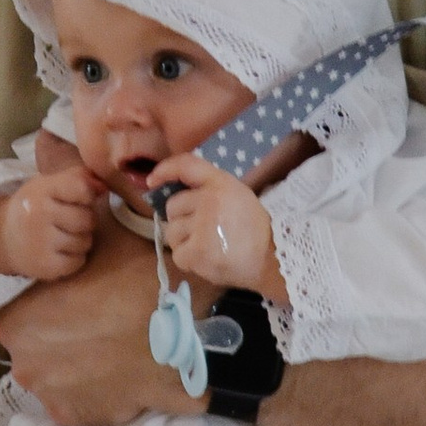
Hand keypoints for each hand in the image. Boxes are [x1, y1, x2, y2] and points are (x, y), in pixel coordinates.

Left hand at [0, 215, 190, 425]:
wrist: (187, 329)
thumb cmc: (136, 278)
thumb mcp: (104, 233)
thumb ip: (82, 224)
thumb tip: (84, 197)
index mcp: (16, 320)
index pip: (27, 310)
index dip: (54, 301)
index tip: (82, 296)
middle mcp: (22, 364)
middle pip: (39, 346)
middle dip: (63, 335)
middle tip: (100, 321)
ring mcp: (49, 396)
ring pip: (59, 375)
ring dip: (78, 364)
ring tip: (113, 346)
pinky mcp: (78, 418)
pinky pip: (80, 400)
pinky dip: (96, 389)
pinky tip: (118, 370)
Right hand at [1, 157, 100, 281]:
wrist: (2, 237)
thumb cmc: (34, 207)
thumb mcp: (50, 185)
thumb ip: (79, 178)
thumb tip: (104, 187)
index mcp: (42, 189)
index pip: (82, 187)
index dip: (88, 194)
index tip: (79, 198)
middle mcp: (39, 214)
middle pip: (88, 219)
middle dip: (85, 220)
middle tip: (69, 220)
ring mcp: (41, 242)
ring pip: (85, 242)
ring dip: (80, 240)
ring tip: (63, 236)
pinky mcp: (45, 266)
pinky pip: (78, 262)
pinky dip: (74, 258)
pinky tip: (59, 251)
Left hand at [154, 163, 275, 293]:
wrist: (273, 260)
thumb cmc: (255, 229)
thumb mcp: (238, 196)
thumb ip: (209, 190)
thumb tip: (174, 195)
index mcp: (221, 183)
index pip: (186, 165)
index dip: (165, 170)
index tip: (152, 180)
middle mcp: (208, 200)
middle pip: (172, 206)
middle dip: (181, 219)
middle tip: (202, 230)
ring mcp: (201, 226)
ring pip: (170, 232)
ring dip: (183, 241)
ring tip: (206, 246)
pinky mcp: (196, 252)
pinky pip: (177, 254)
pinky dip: (188, 260)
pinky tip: (207, 259)